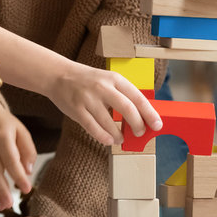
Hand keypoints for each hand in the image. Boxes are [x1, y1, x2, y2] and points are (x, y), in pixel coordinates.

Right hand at [0, 100, 35, 209]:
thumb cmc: (6, 126)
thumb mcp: (22, 131)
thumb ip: (28, 150)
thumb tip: (28, 171)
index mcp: (2, 137)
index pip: (10, 159)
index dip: (18, 175)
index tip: (27, 189)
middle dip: (1, 190)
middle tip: (10, 204)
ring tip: (1, 206)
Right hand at [43, 65, 161, 145]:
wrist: (59, 75)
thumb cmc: (88, 81)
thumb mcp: (108, 80)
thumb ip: (123, 95)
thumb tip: (142, 116)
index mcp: (115, 79)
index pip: (138, 97)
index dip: (150, 113)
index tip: (157, 125)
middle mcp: (103, 87)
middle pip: (127, 109)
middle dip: (137, 125)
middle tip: (140, 133)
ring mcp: (88, 99)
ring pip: (109, 122)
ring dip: (118, 135)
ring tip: (121, 139)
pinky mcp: (77, 110)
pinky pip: (93, 128)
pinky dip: (103, 137)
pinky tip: (109, 140)